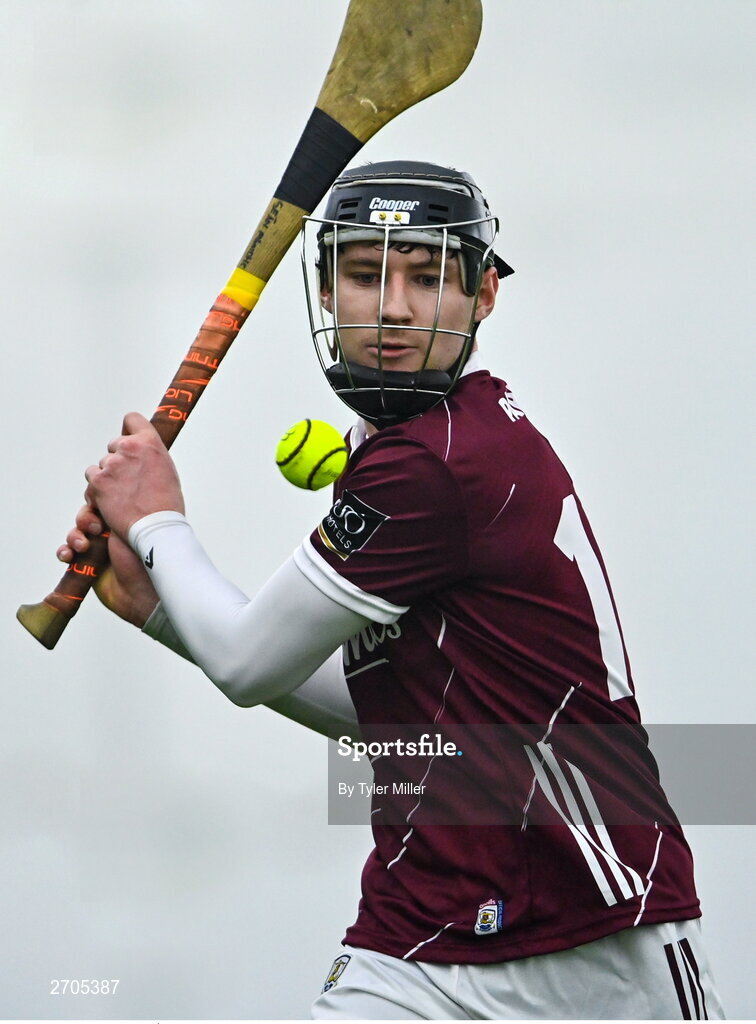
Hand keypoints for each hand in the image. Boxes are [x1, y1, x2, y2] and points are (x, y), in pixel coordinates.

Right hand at [57, 504, 158, 627]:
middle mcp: (113, 532)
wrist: (145, 595)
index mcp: (128, 519)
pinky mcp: (87, 565)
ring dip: (75, 536)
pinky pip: (68, 553)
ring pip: (76, 533)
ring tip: (83, 546)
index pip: (105, 502)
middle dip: (86, 519)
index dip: (97, 501)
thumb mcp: (139, 527)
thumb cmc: (150, 560)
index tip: (99, 505)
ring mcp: (99, 548)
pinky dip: (65, 551)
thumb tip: (107, 491)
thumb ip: (123, 508)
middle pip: (87, 515)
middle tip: (97, 528)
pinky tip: (68, 556)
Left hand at [84, 412, 184, 540]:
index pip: (132, 420)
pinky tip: (112, 502)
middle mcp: (129, 448)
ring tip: (123, 496)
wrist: (155, 527)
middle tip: (129, 481)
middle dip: (119, 460)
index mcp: (150, 442)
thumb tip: (141, 455)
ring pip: (101, 464)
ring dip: (108, 477)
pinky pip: (91, 480)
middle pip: (114, 445)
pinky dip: (98, 491)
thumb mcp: (167, 470)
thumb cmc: (165, 505)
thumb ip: (151, 456)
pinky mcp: (98, 481)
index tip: (128, 438)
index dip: (129, 429)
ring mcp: (111, 464)